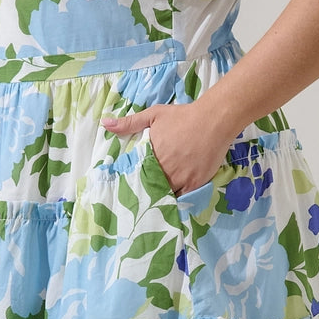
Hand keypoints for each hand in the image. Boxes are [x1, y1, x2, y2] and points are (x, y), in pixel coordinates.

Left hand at [102, 101, 234, 195]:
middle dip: (145, 191)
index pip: (137, 174)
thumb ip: (129, 123)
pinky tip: (170, 203)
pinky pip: (182, 197)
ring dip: (159, 197)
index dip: (133, 181)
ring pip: (165, 194)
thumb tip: (105, 124)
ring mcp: (181, 177)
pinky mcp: (195, 182)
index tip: (127, 187)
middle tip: (138, 200)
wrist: (213, 120)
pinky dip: (176, 200)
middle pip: (150, 186)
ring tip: (152, 204)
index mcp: (152, 154)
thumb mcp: (153, 115)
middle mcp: (165, 168)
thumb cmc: (183, 116)